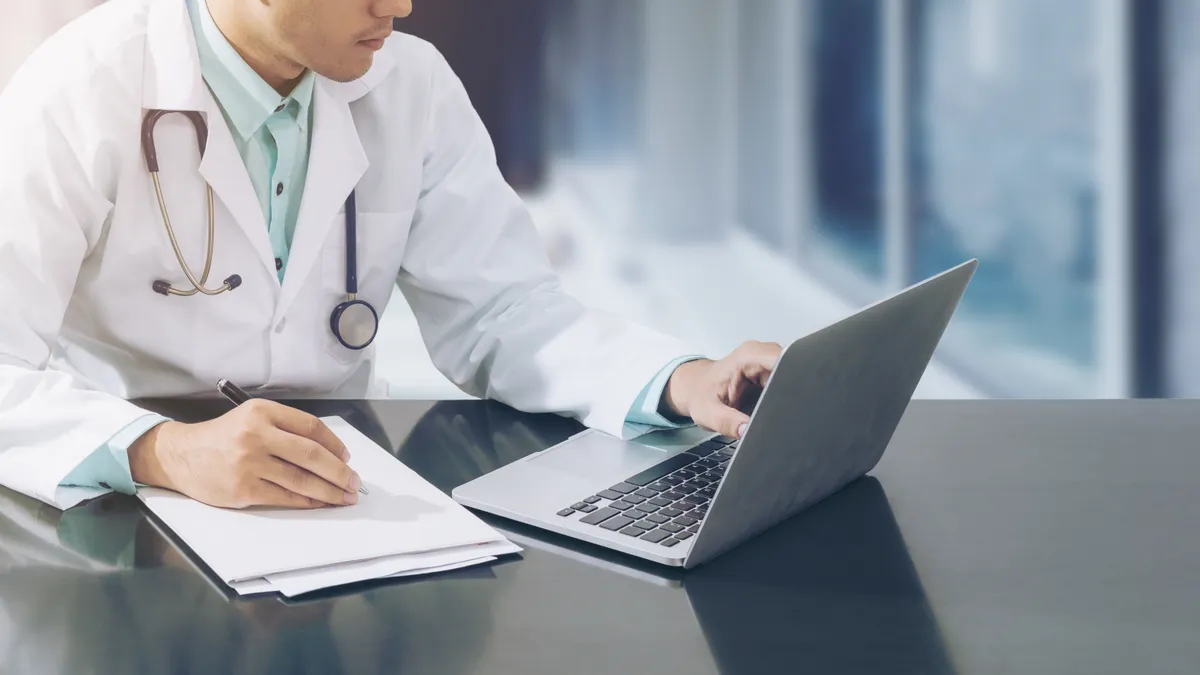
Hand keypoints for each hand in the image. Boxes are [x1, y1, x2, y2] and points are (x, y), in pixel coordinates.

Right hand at [128, 399, 360, 508]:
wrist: (181, 455)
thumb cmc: (223, 437)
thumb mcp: (252, 418)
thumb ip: (286, 429)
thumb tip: (330, 453)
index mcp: (263, 412)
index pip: (311, 427)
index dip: (334, 444)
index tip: (347, 457)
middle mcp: (257, 435)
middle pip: (312, 454)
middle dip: (339, 472)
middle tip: (355, 483)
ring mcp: (249, 463)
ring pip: (301, 479)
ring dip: (329, 491)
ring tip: (344, 496)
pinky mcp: (243, 488)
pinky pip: (285, 497)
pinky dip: (307, 501)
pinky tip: (320, 503)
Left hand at [662, 341, 782, 438]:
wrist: (695, 387)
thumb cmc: (700, 394)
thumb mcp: (708, 412)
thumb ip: (727, 422)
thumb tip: (747, 430)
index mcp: (748, 357)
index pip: (784, 361)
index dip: (793, 381)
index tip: (790, 401)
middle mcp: (762, 354)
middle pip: (793, 367)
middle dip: (793, 392)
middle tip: (779, 412)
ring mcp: (768, 361)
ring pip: (793, 375)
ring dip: (788, 395)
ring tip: (772, 410)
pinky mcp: (772, 371)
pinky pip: (787, 380)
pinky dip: (784, 396)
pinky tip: (773, 407)